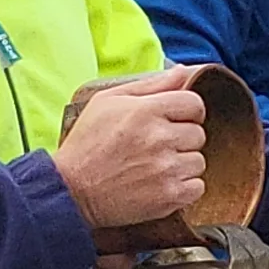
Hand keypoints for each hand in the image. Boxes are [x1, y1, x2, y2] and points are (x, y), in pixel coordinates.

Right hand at [53, 68, 205, 231]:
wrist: (69, 190)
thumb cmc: (86, 144)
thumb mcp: (107, 102)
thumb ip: (150, 84)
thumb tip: (182, 72)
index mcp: (146, 111)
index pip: (195, 103)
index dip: (187, 112)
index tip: (174, 121)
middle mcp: (159, 138)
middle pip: (198, 133)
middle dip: (181, 139)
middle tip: (155, 147)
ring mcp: (166, 169)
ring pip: (198, 161)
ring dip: (182, 165)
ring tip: (154, 167)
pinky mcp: (169, 196)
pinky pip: (197, 187)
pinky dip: (183, 188)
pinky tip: (160, 184)